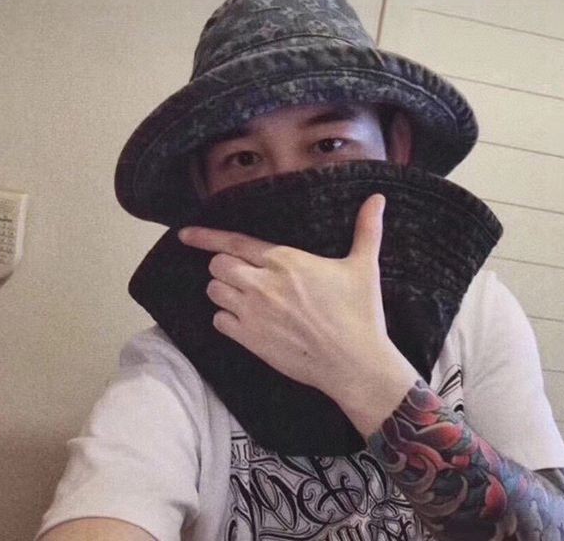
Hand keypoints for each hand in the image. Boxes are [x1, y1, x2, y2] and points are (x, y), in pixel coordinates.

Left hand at [178, 194, 419, 433]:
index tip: (185, 235)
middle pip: (217, 266)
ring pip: (214, 291)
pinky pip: (219, 321)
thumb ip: (367, 229)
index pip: (234, 242)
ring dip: (223, 290)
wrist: (355, 364)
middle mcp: (263, 284)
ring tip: (242, 293)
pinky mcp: (251, 339)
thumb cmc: (360, 314)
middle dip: (223, 265)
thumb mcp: (364, 266)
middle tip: (240, 272)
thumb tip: (378, 199)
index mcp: (285, 261)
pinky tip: (243, 319)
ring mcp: (254, 313)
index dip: (205, 237)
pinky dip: (226, 318)